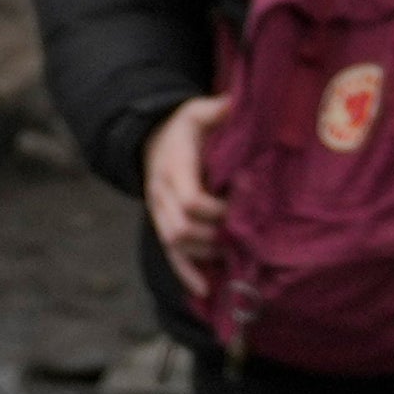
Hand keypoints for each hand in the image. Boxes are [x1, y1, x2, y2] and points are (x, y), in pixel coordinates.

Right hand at [141, 94, 229, 292]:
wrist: (152, 141)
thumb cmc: (183, 127)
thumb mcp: (197, 111)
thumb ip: (217, 109)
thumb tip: (237, 103)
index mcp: (173, 166)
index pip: (190, 200)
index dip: (217, 210)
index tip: (240, 206)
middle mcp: (161, 193)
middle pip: (180, 228)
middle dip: (213, 235)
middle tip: (241, 235)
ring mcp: (159, 213)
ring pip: (176, 244)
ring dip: (205, 252)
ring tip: (233, 255)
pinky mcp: (162, 226)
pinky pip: (170, 255)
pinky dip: (187, 274)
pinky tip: (205, 290)